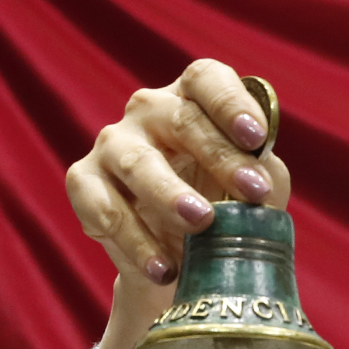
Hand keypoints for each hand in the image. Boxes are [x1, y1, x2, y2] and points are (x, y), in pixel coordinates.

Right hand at [65, 59, 292, 287]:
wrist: (181, 263)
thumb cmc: (225, 207)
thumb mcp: (255, 189)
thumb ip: (264, 177)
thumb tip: (262, 181)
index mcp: (193, 98)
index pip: (207, 79)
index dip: (231, 103)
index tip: (257, 137)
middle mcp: (149, 111)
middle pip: (181, 119)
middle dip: (219, 156)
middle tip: (251, 192)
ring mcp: (112, 144)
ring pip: (139, 163)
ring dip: (171, 194)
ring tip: (201, 223)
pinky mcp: (83, 182)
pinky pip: (108, 210)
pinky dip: (138, 243)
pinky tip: (164, 268)